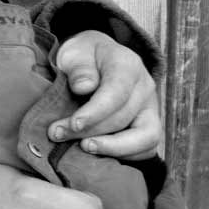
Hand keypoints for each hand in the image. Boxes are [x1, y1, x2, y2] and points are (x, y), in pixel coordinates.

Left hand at [50, 30, 160, 159]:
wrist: (95, 59)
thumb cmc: (83, 57)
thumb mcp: (75, 54)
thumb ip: (79, 68)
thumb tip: (83, 87)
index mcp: (127, 65)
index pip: (116, 93)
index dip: (94, 112)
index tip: (73, 124)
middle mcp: (145, 87)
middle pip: (123, 117)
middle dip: (90, 131)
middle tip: (58, 135)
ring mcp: (150, 108)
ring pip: (145, 138)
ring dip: (112, 148)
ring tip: (83, 148)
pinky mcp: (149, 125)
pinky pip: (146, 148)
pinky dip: (123, 155)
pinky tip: (97, 153)